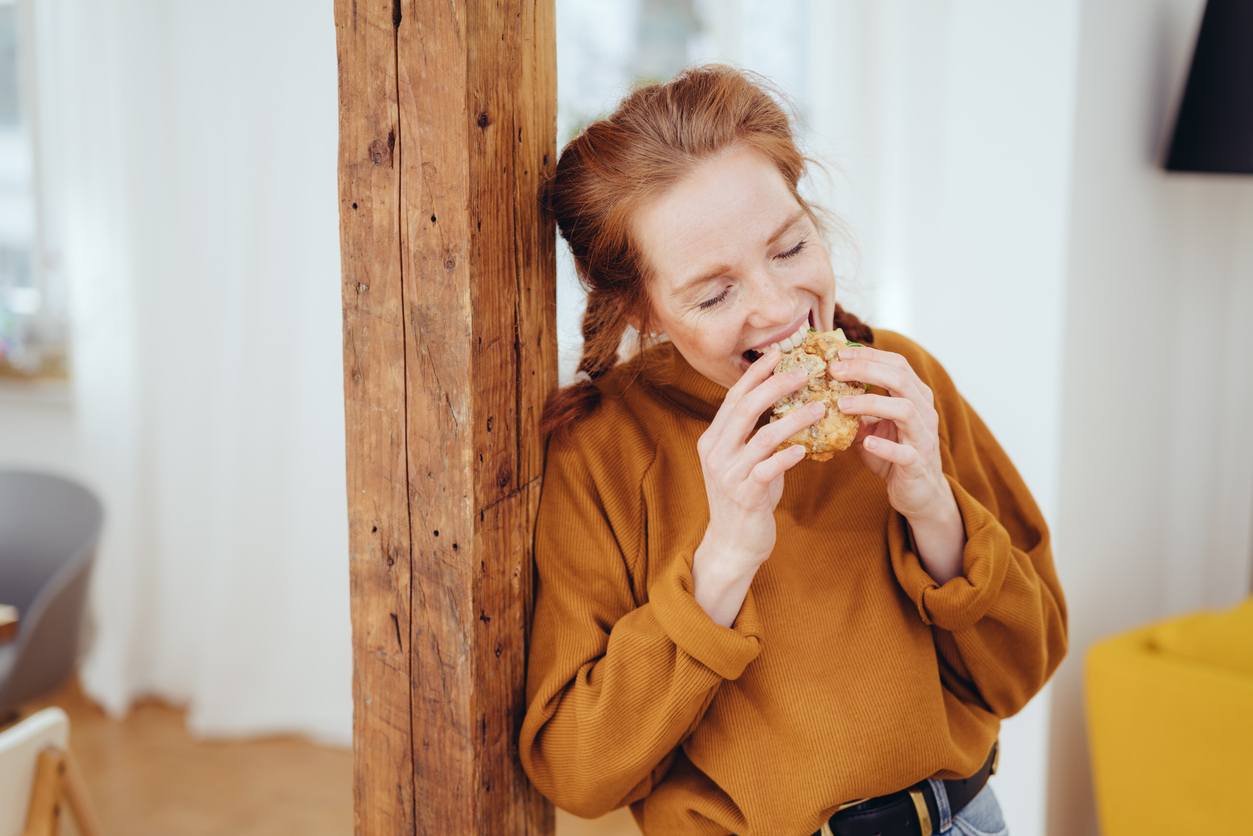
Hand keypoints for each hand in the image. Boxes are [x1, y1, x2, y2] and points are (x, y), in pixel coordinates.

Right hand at [695, 348, 821, 568]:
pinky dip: (788, 456)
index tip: (777, 353)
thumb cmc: (747, 498)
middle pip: (745, 408)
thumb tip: (787, 404)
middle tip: (805, 372)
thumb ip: (756, 435)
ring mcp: (728, 474)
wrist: (733, 543)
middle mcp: (715, 452)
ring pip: (762, 436)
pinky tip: (805, 449)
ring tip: (819, 407)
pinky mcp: (745, 495)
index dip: (756, 374)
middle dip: (775, 385)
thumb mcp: (745, 461)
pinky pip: (768, 469)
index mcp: (713, 439)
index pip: (733, 397)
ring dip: (793, 418)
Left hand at [827, 346, 947, 517]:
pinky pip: (904, 453)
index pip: (897, 364)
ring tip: (842, 404)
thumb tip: (823, 390)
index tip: (839, 354)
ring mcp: (923, 437)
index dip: (869, 356)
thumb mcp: (872, 427)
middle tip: (835, 370)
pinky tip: (866, 442)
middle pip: (900, 379)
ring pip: (905, 409)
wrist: (918, 493)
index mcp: (915, 396)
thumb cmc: (894, 455)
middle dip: (866, 370)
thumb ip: (856, 409)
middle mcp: (924, 412)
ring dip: (872, 403)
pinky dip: (884, 446)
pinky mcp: (918, 463)